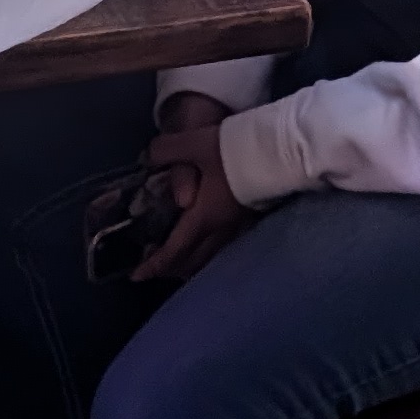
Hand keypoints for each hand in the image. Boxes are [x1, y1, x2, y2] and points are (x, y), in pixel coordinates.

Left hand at [132, 105, 257, 281]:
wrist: (282, 149)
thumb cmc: (236, 149)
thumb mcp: (194, 143)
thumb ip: (167, 150)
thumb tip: (149, 157)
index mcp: (204, 216)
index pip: (176, 249)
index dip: (155, 264)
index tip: (137, 275)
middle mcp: (221, 228)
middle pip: (194, 260)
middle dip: (172, 268)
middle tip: (154, 268)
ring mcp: (238, 224)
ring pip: (211, 255)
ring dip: (191, 262)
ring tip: (178, 260)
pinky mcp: (250, 217)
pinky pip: (223, 245)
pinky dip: (208, 251)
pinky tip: (207, 242)